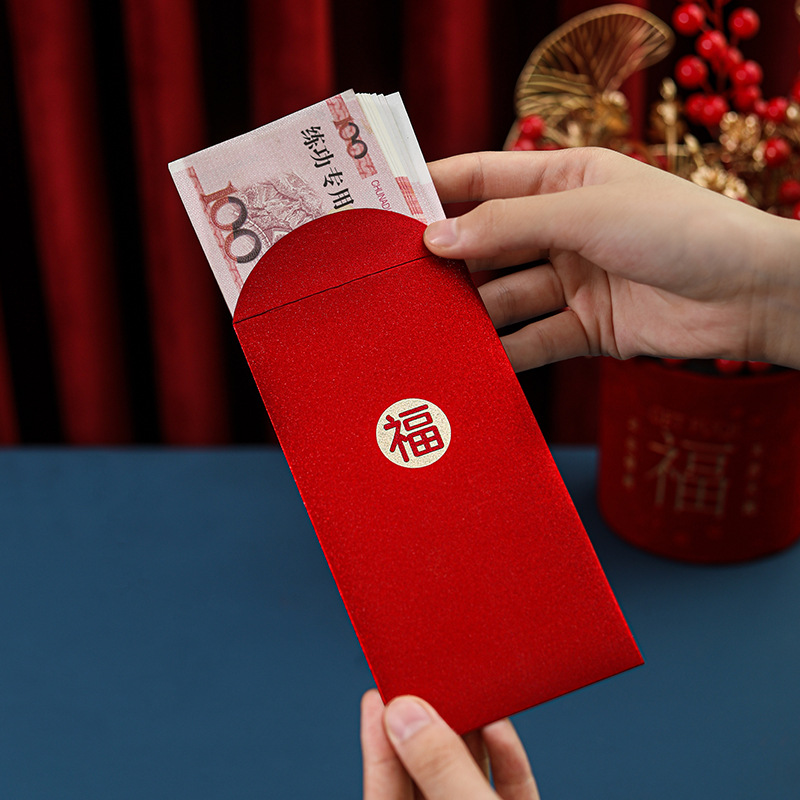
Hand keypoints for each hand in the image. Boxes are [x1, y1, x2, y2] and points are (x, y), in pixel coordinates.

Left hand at [361, 689, 539, 799]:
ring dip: (468, 734)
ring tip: (465, 694)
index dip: (378, 739)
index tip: (378, 694)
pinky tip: (499, 725)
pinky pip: (504, 787)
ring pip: (464, 775)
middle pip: (425, 774)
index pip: (384, 789)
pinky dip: (503, 756)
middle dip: (428, 727)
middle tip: (427, 683)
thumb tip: (406, 714)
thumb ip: (441, 767)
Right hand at [424, 149, 799, 371]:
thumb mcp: (587, 214)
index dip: (433, 190)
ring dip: (470, 316)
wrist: (751, 295)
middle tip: (394, 286)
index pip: (483, 179)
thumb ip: (509, 226)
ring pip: (503, 298)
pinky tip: (471, 366)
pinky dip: (504, 354)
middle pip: (486, 246)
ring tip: (424, 332)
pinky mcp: (584, 328)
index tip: (384, 209)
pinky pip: (531, 340)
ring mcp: (571, 281)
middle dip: (445, 265)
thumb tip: (435, 239)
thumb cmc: (681, 230)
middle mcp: (562, 230)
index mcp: (563, 182)